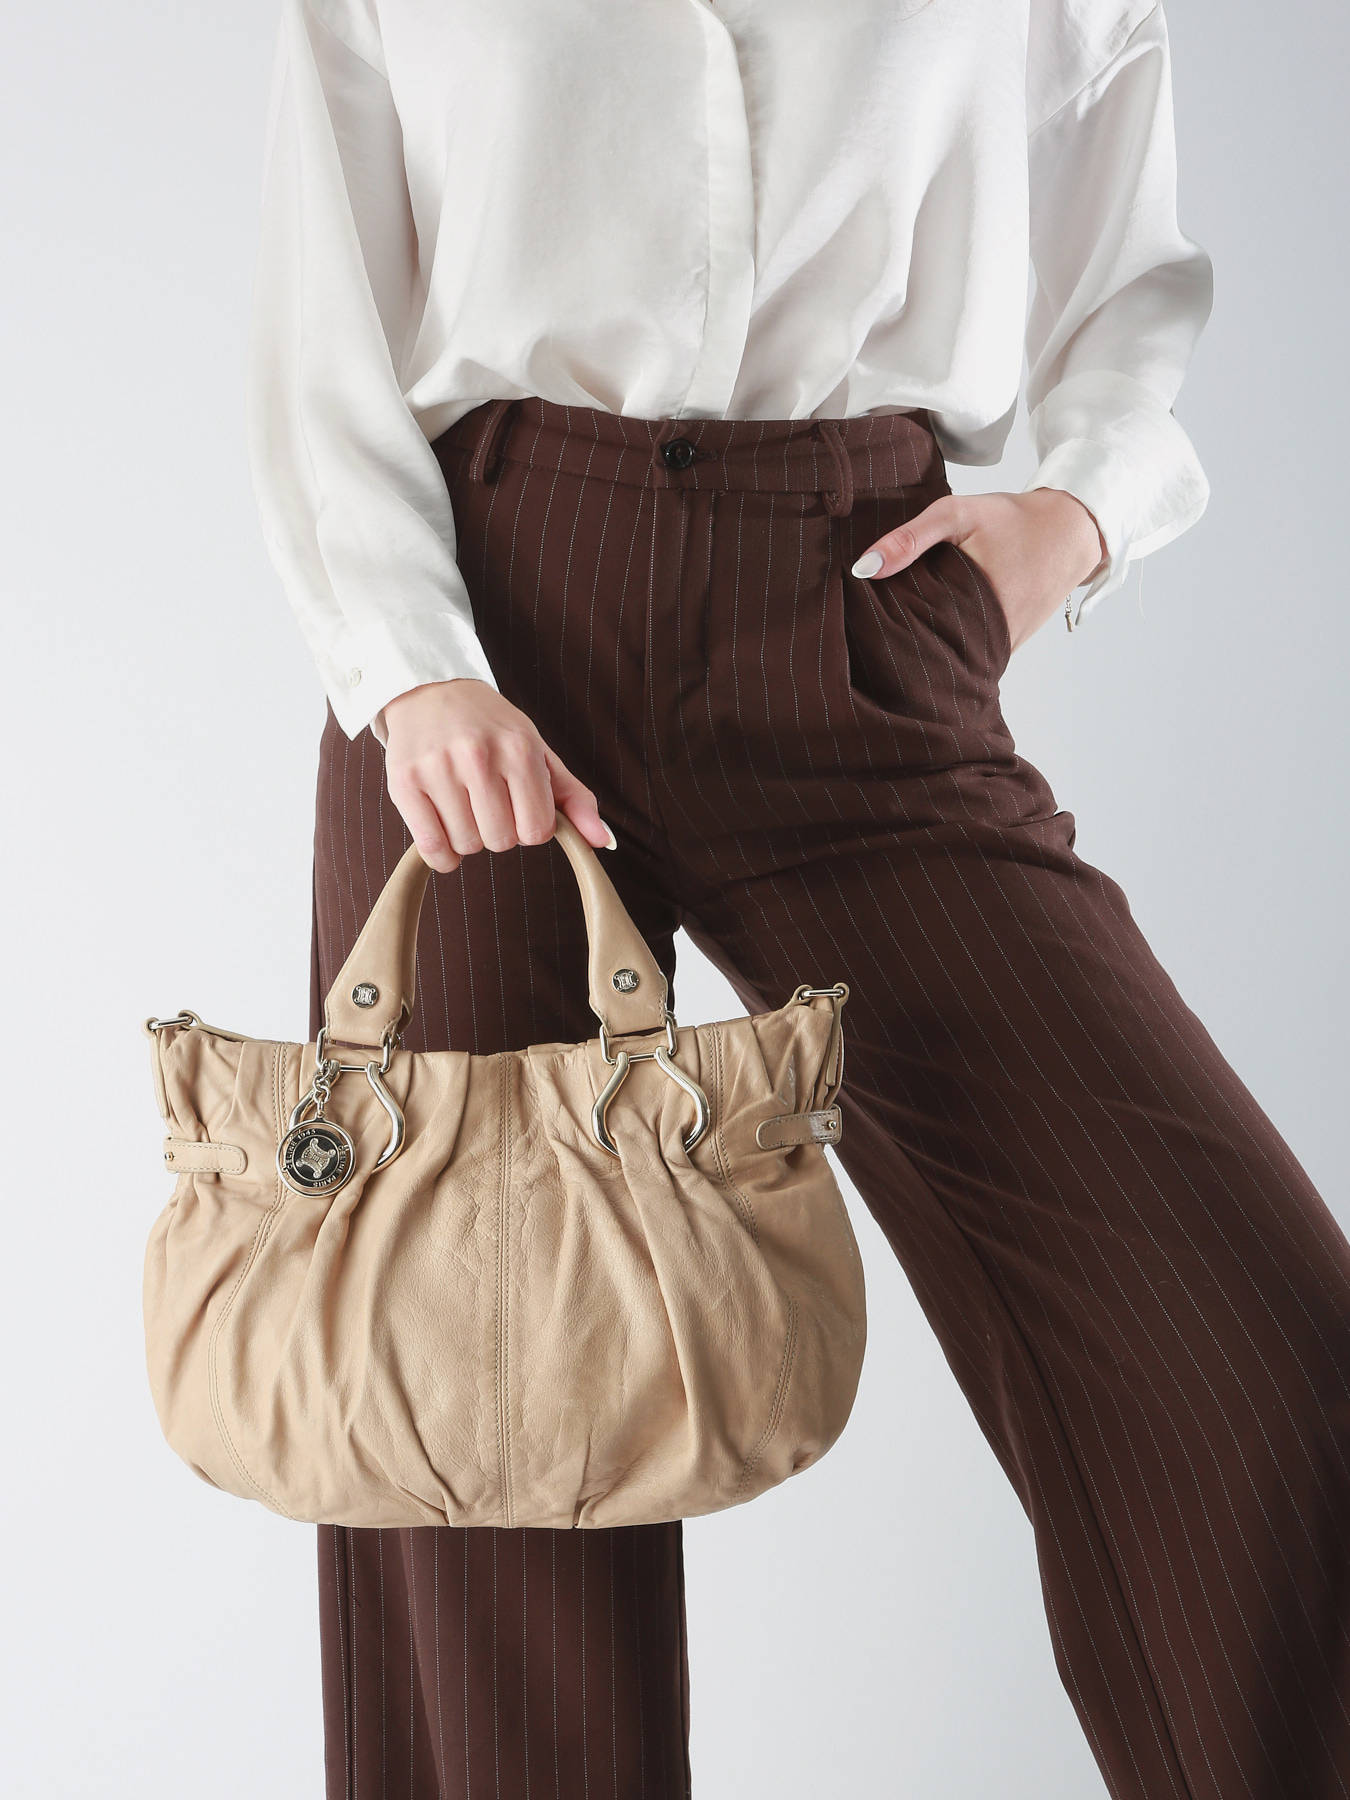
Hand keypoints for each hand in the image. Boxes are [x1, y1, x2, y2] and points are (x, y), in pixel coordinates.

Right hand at [381, 678, 615, 873]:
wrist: (430, 691)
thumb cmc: (491, 727)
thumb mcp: (538, 751)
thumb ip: (573, 798)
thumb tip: (605, 842)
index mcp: (519, 748)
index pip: (537, 830)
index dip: (529, 827)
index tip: (518, 808)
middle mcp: (478, 756)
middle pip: (501, 841)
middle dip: (499, 832)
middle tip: (488, 804)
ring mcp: (437, 769)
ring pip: (467, 846)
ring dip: (469, 838)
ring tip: (463, 805)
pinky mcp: (404, 783)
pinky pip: (432, 849)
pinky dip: (442, 854)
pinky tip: (444, 829)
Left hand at [849, 487, 1107, 651]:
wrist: (1071, 530)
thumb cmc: (1012, 519)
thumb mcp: (958, 515)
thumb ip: (910, 539)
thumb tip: (863, 569)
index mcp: (972, 609)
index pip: (912, 637)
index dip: (884, 635)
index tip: (859, 629)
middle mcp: (989, 638)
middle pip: (929, 654)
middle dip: (902, 645)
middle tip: (870, 633)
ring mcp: (1001, 647)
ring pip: (951, 658)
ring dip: (927, 648)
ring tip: (895, 634)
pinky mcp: (1009, 647)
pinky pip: (972, 654)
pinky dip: (952, 645)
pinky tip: (931, 631)